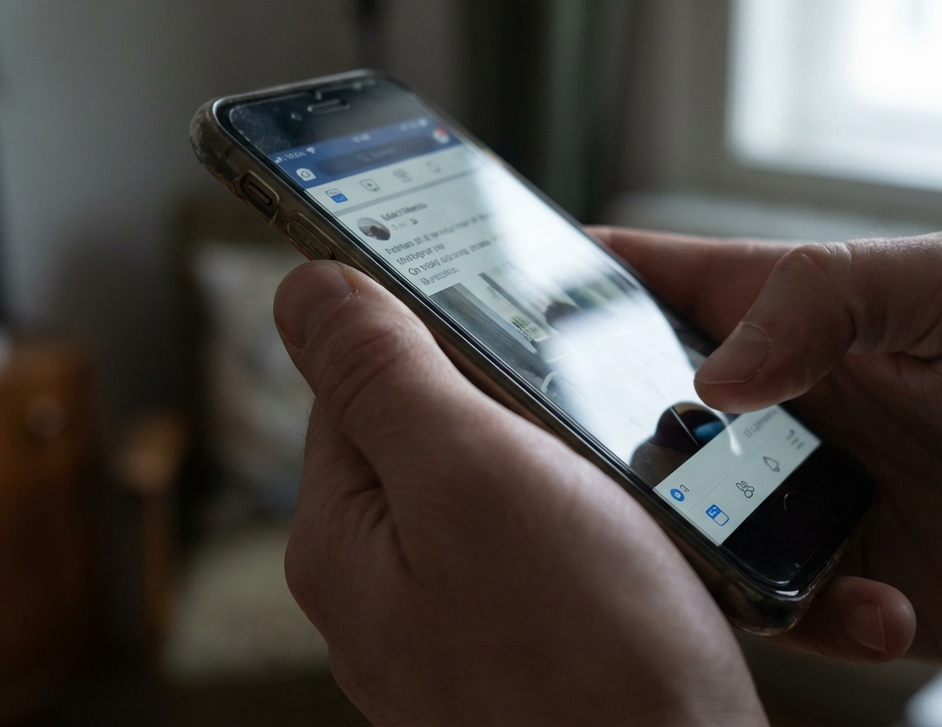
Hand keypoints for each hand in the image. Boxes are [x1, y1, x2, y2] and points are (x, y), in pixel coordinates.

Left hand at [273, 261, 764, 724]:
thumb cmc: (587, 655)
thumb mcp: (473, 475)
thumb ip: (384, 374)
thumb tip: (306, 286)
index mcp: (343, 540)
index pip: (354, 384)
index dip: (428, 330)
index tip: (502, 305)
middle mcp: (383, 593)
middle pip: (430, 436)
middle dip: (508, 403)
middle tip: (583, 404)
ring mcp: (452, 631)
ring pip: (496, 493)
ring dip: (558, 463)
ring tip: (622, 479)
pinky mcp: (523, 653)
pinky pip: (542, 552)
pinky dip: (587, 524)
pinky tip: (635, 538)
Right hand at [594, 227, 941, 664]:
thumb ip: (831, 294)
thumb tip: (714, 371)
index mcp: (781, 312)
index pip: (638, 281)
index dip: (556, 288)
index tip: (487, 315)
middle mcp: (762, 404)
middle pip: (621, 410)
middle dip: (589, 442)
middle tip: (592, 474)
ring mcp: (780, 493)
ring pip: (670, 520)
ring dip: (692, 546)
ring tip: (760, 554)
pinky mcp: (814, 575)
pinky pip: (759, 603)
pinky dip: (807, 613)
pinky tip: (881, 601)